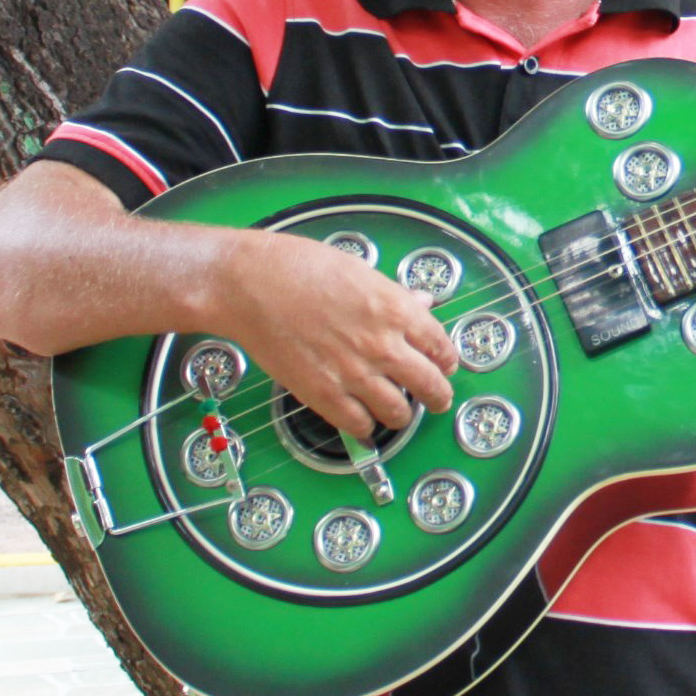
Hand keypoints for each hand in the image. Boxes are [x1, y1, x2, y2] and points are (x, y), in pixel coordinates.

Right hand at [206, 231, 457, 438]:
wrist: (248, 284)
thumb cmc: (298, 267)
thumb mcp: (360, 271)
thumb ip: (395, 296)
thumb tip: (422, 304)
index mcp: (396, 310)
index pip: (441, 347)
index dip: (447, 360)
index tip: (445, 365)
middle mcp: (382, 346)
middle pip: (430, 386)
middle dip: (438, 396)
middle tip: (436, 399)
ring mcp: (353, 374)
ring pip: (398, 413)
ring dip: (402, 414)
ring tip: (398, 411)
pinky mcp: (322, 394)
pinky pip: (359, 425)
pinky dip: (365, 427)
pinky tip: (364, 421)